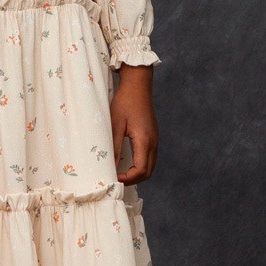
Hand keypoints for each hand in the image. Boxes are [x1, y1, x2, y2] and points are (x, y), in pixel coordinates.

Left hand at [110, 65, 157, 184]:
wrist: (138, 85)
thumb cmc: (125, 102)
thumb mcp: (115, 125)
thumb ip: (114, 147)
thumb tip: (110, 167)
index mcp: (144, 140)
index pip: (141, 170)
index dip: (128, 179)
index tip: (114, 177)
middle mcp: (153, 142)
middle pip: (148, 172)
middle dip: (133, 180)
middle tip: (117, 179)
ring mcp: (155, 139)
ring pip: (150, 166)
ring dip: (137, 173)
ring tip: (121, 173)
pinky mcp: (153, 136)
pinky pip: (150, 157)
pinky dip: (140, 165)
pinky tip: (127, 162)